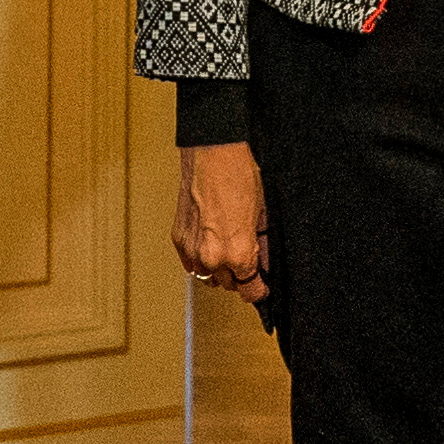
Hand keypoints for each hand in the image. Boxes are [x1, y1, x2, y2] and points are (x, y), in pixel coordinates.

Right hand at [175, 140, 270, 300]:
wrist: (213, 154)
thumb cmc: (239, 176)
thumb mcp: (262, 215)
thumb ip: (262, 246)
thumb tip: (264, 263)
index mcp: (238, 253)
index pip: (249, 290)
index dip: (258, 288)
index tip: (261, 285)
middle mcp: (212, 257)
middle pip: (228, 285)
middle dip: (239, 276)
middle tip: (246, 260)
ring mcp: (192, 249)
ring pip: (207, 277)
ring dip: (218, 270)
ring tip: (227, 251)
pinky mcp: (178, 239)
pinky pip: (191, 262)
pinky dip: (200, 258)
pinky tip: (210, 243)